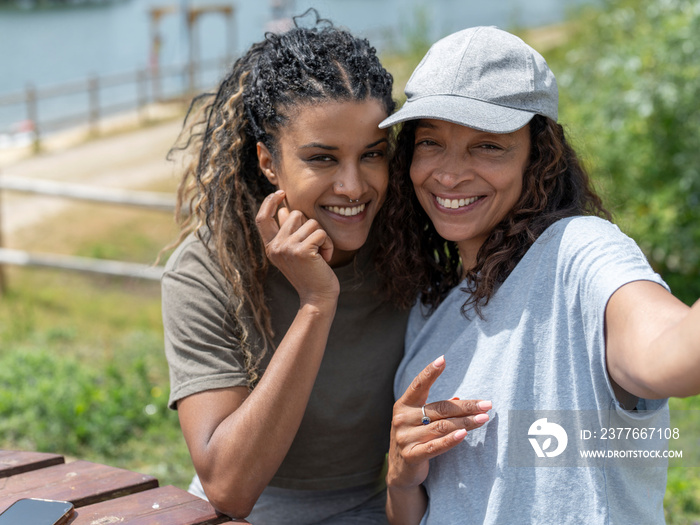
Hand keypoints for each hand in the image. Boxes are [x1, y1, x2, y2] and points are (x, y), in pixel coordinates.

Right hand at [256, 190, 338, 305]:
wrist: (317, 298)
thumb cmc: (309, 274)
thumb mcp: (293, 252)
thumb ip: (287, 232)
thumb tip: (283, 210)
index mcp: (270, 247)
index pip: (262, 218)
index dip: (269, 202)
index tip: (280, 193)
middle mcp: (275, 247)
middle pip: (295, 214)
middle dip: (310, 226)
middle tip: (313, 247)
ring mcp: (287, 248)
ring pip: (311, 223)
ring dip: (322, 237)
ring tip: (320, 255)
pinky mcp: (302, 251)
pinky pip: (321, 233)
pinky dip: (329, 245)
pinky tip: (325, 260)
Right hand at [387, 355, 490, 489]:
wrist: (401, 471)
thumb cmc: (416, 438)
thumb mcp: (421, 420)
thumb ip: (437, 410)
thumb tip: (461, 399)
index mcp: (403, 405)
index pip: (418, 385)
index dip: (430, 372)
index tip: (443, 359)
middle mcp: (402, 418)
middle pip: (440, 408)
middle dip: (466, 406)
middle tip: (487, 404)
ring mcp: (405, 437)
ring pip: (442, 426)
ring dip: (466, 422)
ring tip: (484, 418)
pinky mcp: (411, 455)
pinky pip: (435, 446)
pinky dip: (451, 440)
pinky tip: (464, 434)